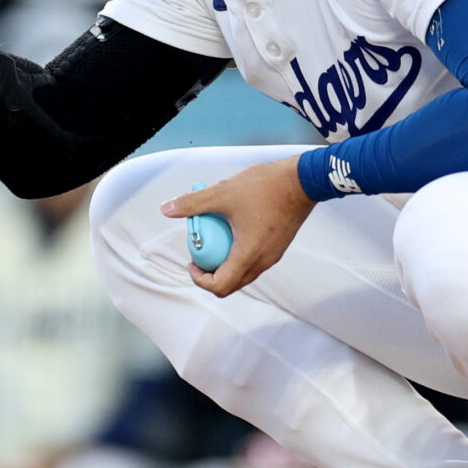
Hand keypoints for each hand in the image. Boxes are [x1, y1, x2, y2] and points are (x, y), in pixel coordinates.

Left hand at [160, 155, 314, 296]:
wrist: (302, 180)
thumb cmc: (265, 187)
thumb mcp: (222, 193)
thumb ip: (192, 203)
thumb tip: (166, 209)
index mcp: (248, 256)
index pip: (220, 286)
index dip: (200, 280)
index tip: (191, 262)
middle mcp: (263, 262)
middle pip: (231, 284)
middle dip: (210, 274)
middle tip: (199, 254)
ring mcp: (273, 256)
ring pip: (243, 274)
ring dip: (225, 264)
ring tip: (214, 240)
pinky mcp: (278, 247)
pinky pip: (254, 261)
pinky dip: (238, 254)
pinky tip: (232, 229)